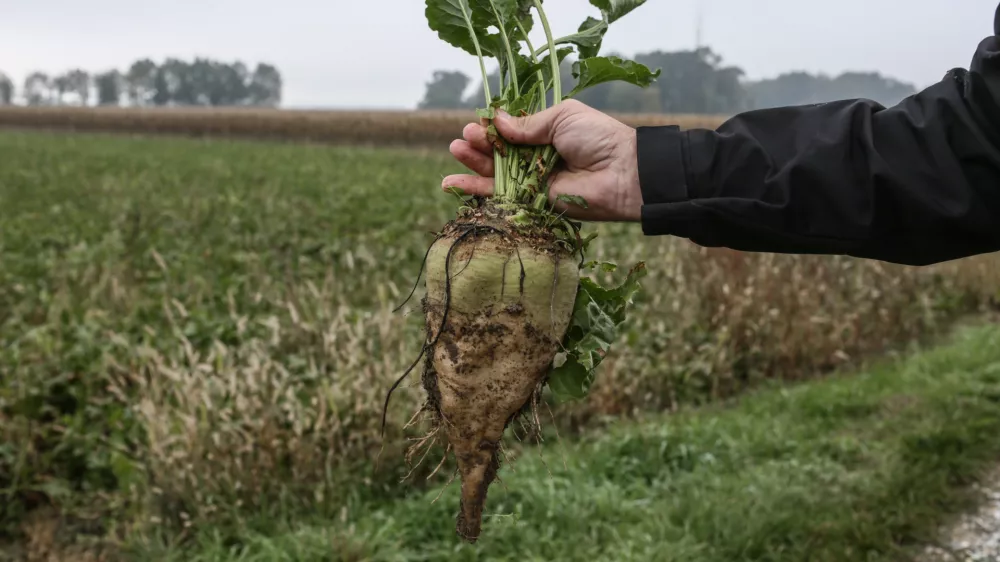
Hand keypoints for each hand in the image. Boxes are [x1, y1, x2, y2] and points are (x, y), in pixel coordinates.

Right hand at [442, 99, 643, 221]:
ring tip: (455, 151)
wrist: (620, 173)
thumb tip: (496, 122)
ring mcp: (533, 182)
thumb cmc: (597, 137)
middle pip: (499, 152)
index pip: (511, 131)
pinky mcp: (531, 203)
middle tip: (462, 139)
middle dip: (479, 145)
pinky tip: (452, 184)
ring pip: (495, 174)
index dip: (492, 128)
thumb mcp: (561, 118)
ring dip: (473, 164)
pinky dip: (475, 191)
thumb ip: (528, 124)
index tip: (477, 122)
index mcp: (546, 134)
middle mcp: (537, 158)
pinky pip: (499, 197)